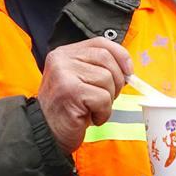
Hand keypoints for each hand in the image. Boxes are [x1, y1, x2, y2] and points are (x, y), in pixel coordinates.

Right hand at [38, 37, 132, 154]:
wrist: (46, 133)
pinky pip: (103, 98)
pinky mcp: (71, 91)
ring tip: (93, 109)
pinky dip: (103, 112)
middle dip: (116, 81)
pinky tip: (90, 117)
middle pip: (106, 59)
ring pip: (107, 79)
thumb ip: (97, 67)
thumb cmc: (67, 109)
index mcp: (65, 53)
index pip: (100, 43)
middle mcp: (62, 59)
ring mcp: (64, 74)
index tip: (129, 71)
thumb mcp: (80, 80)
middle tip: (107, 98)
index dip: (120, 55)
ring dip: (108, 100)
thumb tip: (127, 68)